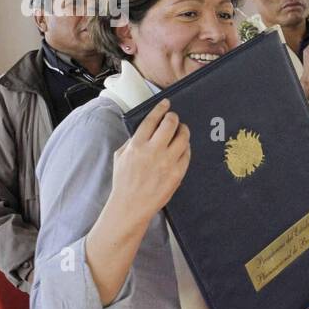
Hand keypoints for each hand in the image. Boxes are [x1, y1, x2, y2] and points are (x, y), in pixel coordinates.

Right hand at [111, 99, 189, 224]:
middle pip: (170, 124)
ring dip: (184, 130)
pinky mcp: (177, 173)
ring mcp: (167, 162)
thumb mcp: (121, 156)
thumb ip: (133, 141)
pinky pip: (187, 154)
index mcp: (137, 145)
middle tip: (174, 118)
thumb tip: (146, 129)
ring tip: (182, 130)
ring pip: (183, 138)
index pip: (152, 119)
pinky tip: (183, 147)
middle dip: (174, 118)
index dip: (160, 108)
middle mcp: (153, 151)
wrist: (131, 205)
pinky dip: (187, 148)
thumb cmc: (123, 181)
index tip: (166, 103)